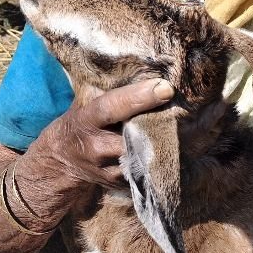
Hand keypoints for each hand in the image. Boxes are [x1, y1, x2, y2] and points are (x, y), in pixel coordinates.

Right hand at [24, 78, 174, 187]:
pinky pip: (147, 171)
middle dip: (161, 124)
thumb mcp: (83, 105)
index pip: (111, 107)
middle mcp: (96, 148)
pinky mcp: (120, 184)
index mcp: (85, 121)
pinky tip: (179, 148)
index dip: (138, 97)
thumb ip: (106, 92)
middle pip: (136, 136)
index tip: (165, 87)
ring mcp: (108, 170)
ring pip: (145, 156)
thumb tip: (142, 68)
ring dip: (168, 143)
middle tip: (189, 109)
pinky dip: (163, 159)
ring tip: (192, 128)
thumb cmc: (79, 124)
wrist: (60, 163)